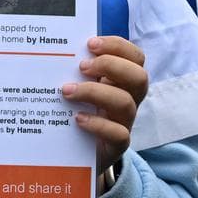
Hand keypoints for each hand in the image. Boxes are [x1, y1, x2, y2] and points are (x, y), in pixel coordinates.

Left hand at [62, 36, 147, 173]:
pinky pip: (119, 134)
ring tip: (68, 91)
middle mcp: (128, 99)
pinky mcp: (116, 146)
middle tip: (82, 66)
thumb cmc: (75, 111)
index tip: (90, 43)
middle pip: (139, 77)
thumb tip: (58, 48)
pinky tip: (77, 119)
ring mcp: (124, 123)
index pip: (135, 57)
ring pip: (126, 103)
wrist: (75, 154)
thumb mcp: (80, 86)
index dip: (117, 46)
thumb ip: (75, 69)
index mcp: (122, 80)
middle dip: (111, 66)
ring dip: (95, 92)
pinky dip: (98, 124)